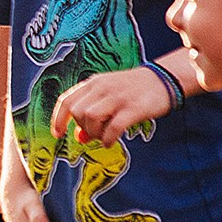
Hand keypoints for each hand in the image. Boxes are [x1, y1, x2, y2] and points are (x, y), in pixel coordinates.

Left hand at [50, 66, 167, 145]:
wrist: (163, 79)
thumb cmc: (133, 91)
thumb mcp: (109, 96)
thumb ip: (92, 113)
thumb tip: (79, 138)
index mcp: (94, 83)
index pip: (66, 100)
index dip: (58, 119)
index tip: (57, 134)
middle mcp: (102, 87)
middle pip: (77, 111)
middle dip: (81, 127)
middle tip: (94, 134)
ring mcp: (118, 97)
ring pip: (91, 118)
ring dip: (94, 133)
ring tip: (103, 137)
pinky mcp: (133, 108)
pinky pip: (112, 128)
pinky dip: (108, 139)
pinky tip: (111, 141)